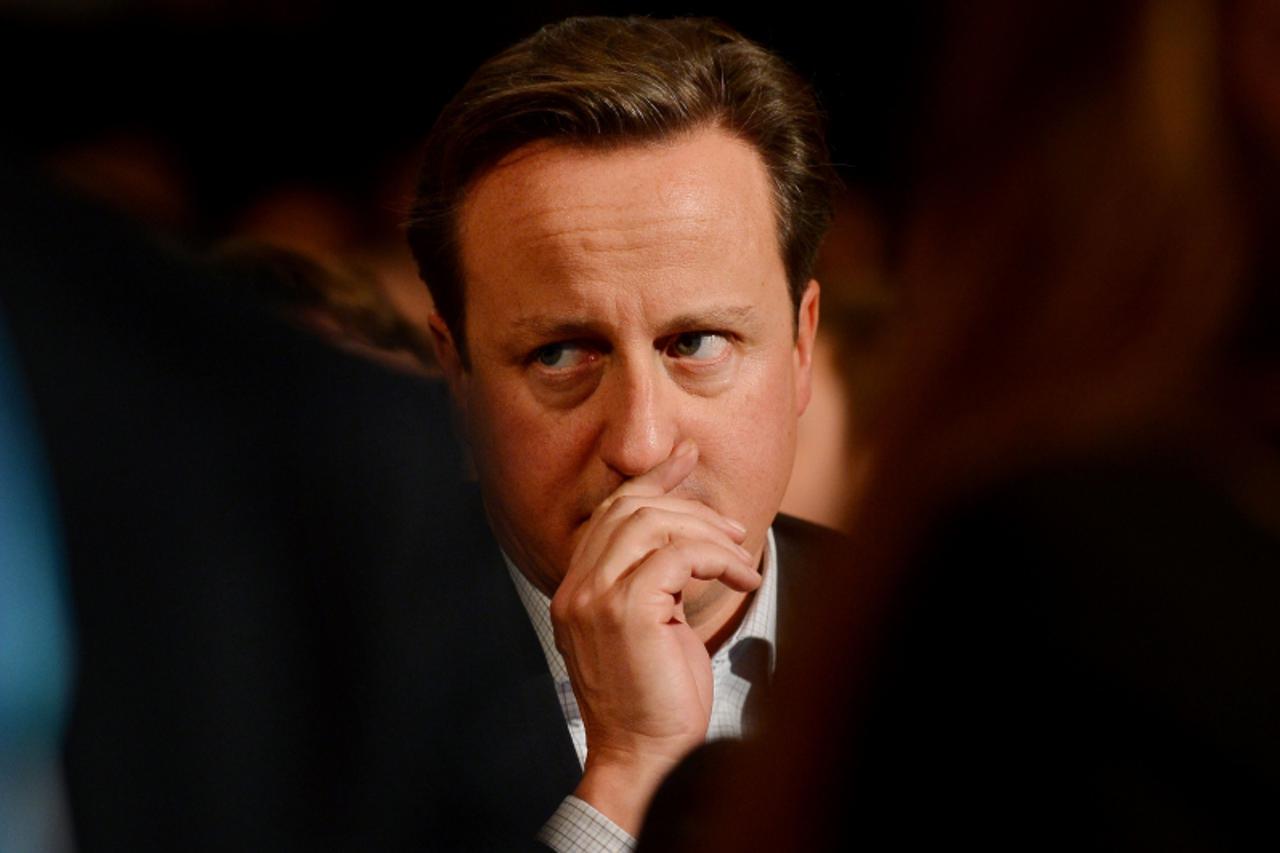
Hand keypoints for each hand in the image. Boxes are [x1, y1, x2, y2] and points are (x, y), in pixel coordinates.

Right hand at [550, 439, 760, 833]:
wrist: (646, 757)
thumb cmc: (656, 699)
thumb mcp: (650, 627)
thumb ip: (652, 580)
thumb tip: (686, 538)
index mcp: (576, 589)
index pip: (610, 513)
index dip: (650, 480)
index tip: (685, 458)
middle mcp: (577, 588)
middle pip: (632, 509)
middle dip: (689, 504)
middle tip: (733, 526)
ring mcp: (596, 598)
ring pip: (655, 524)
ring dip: (709, 533)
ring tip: (740, 557)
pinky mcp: (628, 610)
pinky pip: (679, 555)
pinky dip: (719, 559)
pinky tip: (741, 579)